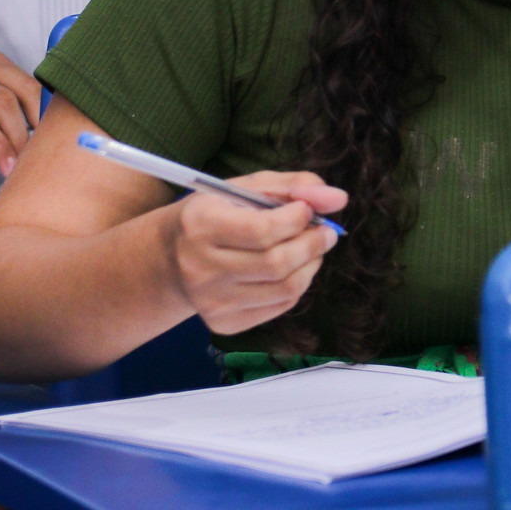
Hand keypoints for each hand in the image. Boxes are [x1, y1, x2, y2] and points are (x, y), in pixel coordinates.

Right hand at [0, 48, 43, 175]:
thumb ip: (9, 123)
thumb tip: (48, 141)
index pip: (34, 83)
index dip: (52, 113)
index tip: (64, 141)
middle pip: (23, 89)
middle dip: (40, 125)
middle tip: (48, 156)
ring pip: (1, 102)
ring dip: (18, 138)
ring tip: (25, 167)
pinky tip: (4, 166)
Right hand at [163, 171, 346, 336]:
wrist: (171, 258)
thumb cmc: (216, 213)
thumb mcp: (247, 188)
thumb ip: (294, 186)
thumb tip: (339, 199)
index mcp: (200, 225)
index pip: (263, 230)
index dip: (297, 219)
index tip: (307, 210)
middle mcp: (201, 268)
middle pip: (277, 263)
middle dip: (312, 244)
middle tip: (325, 231)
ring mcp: (212, 301)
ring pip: (285, 289)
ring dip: (311, 265)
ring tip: (313, 248)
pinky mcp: (224, 323)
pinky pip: (280, 307)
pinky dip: (298, 286)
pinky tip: (295, 269)